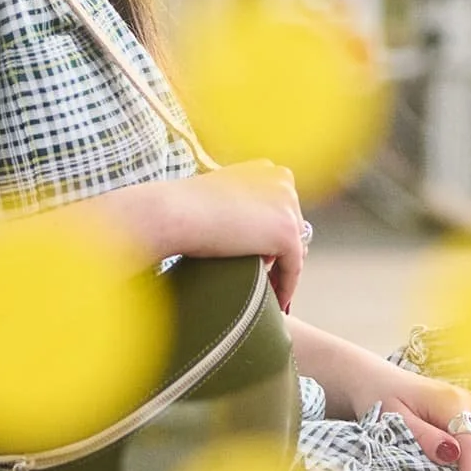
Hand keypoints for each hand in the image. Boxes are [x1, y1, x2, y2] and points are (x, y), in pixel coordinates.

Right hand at [130, 159, 308, 310]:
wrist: (175, 212)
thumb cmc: (184, 207)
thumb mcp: (221, 197)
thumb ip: (241, 206)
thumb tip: (249, 229)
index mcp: (266, 169)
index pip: (281, 208)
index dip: (272, 234)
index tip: (265, 256)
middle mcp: (282, 181)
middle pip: (293, 226)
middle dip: (280, 252)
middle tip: (269, 279)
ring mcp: (288, 205)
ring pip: (295, 248)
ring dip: (283, 270)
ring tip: (270, 292)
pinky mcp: (287, 232)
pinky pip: (293, 267)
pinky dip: (286, 286)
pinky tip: (276, 301)